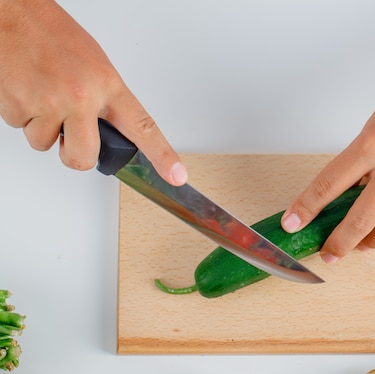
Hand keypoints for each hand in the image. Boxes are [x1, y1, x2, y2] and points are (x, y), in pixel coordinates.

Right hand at [0, 0, 186, 184]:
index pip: (143, 127)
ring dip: (42, 128)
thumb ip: (106, 100)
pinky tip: (26, 91)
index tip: (176, 175)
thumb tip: (110, 129)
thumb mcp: (95, 65)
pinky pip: (21, 129)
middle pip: (84, 157)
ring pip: (45, 145)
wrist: (13, 15)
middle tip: (70, 135)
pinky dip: (21, 116)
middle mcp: (81, 97)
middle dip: (75, 154)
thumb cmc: (53, 35)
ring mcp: (49, 103)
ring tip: (42, 95)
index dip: (162, 155)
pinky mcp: (18, 106)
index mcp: (108, 85)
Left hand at [281, 31, 374, 262]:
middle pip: (360, 220)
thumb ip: (367, 156)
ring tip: (362, 247)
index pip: (329, 183)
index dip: (307, 208)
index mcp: (374, 143)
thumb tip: (354, 189)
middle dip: (339, 244)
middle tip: (330, 254)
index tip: (293, 223)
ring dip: (372, 243)